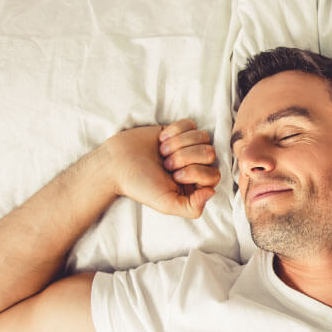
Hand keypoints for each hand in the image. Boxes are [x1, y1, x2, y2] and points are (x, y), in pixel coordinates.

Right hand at [104, 119, 218, 217]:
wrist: (116, 164)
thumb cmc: (140, 185)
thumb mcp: (167, 204)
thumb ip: (192, 207)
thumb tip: (212, 192)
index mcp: (195, 185)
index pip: (214, 175)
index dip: (196, 172)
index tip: (175, 176)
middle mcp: (195, 165)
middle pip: (210, 153)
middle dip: (186, 157)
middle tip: (166, 163)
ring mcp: (187, 146)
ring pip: (203, 136)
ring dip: (180, 143)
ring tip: (163, 152)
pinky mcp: (177, 130)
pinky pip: (190, 124)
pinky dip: (175, 130)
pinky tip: (161, 139)